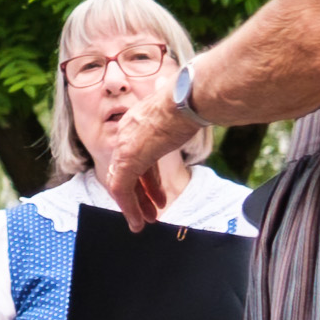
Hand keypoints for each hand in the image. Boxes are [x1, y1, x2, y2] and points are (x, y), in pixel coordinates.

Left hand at [93, 101, 203, 227]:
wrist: (189, 99)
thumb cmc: (193, 102)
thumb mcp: (182, 114)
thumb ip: (180, 120)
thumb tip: (197, 111)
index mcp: (137, 122)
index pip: (136, 155)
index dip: (145, 176)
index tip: (152, 190)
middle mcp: (126, 133)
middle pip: (128, 170)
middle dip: (139, 195)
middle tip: (149, 211)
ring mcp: (125, 146)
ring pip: (121, 183)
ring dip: (134, 205)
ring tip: (146, 221)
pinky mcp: (128, 159)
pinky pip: (121, 189)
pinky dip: (129, 207)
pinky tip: (138, 220)